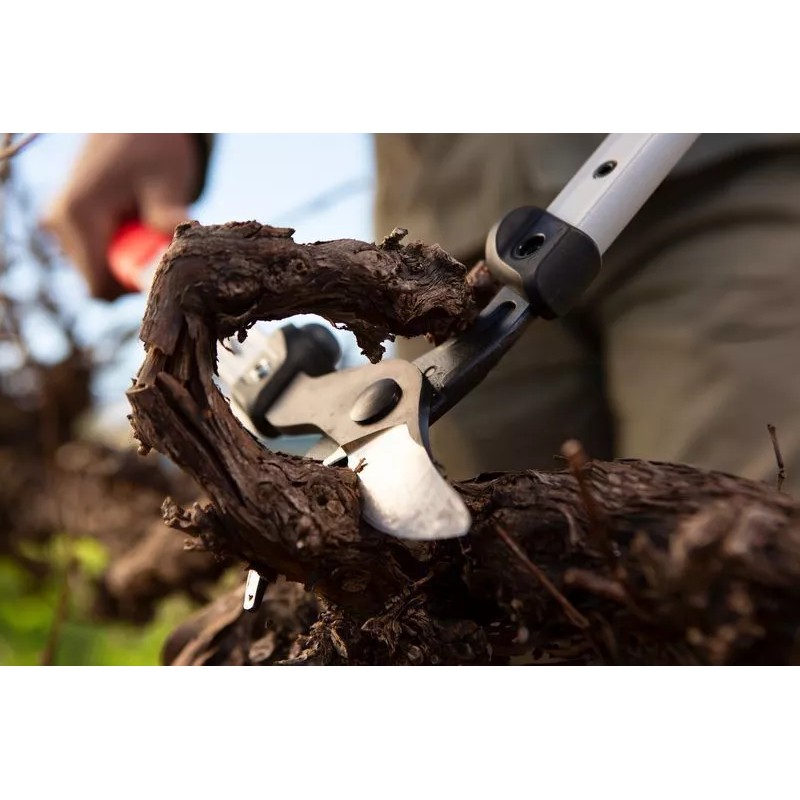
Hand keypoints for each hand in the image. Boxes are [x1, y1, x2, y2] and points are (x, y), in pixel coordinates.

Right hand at [43, 134, 199, 299]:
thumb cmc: (155, 145)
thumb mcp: (167, 183)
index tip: (162, 264)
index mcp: (77, 215)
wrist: (135, 115)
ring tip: (147, 221)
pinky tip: (135, 219)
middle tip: (159, 237)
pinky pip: (96, 254)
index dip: (135, 286)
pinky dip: (120, 247)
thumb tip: (182, 255)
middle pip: (100, 281)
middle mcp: (58, 222)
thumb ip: (168, 220)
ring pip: (98, 269)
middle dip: (133, 270)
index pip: (100, 287)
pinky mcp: (66, 220)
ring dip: (128, 257)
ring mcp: (59, 221)